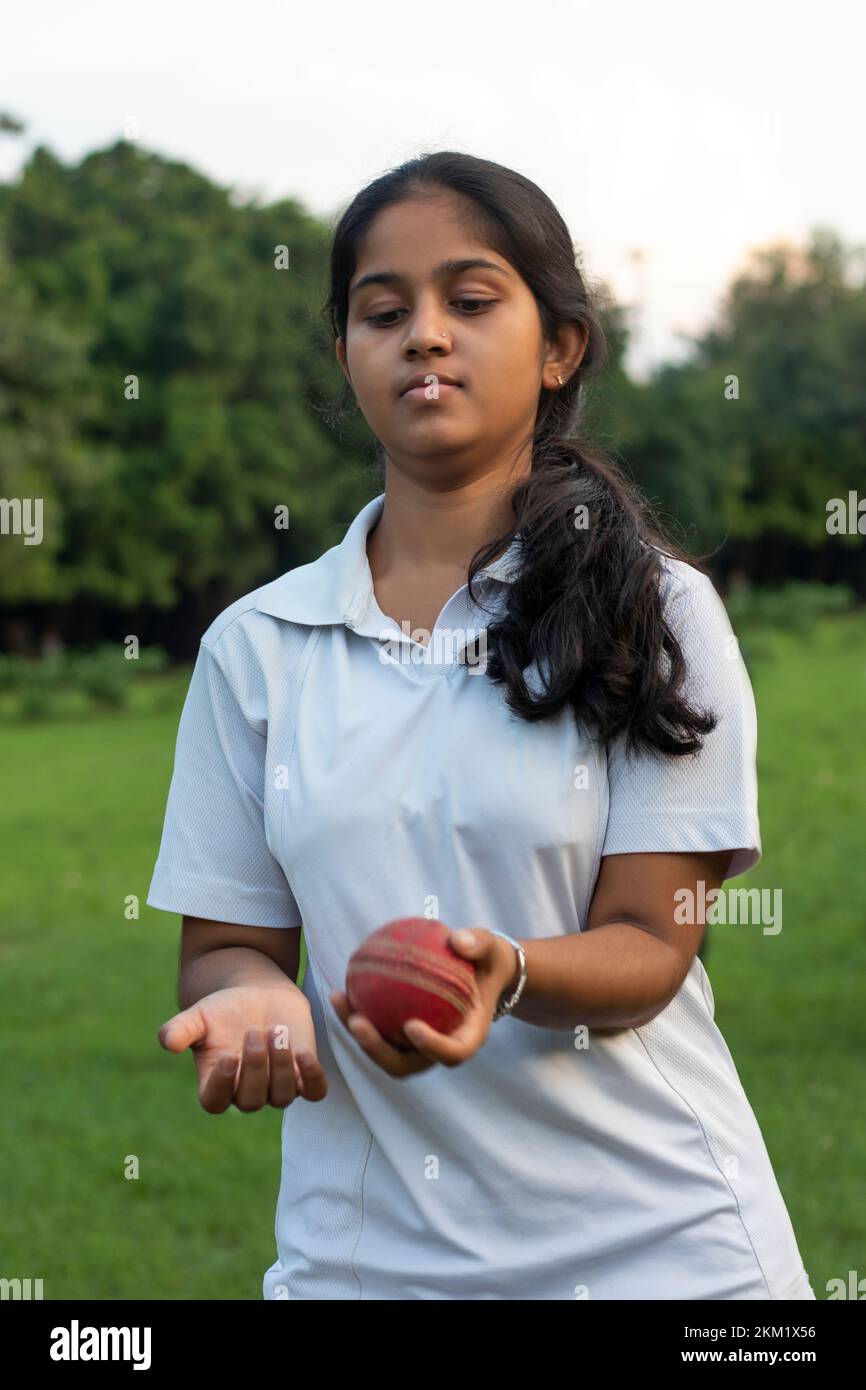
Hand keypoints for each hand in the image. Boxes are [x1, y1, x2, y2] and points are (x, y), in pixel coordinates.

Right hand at [157, 984, 327, 1112]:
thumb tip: (168, 1042)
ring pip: (283, 1097)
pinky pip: (314, 1092)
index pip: (215, 1102)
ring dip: (282, 1067)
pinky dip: (312, 1078)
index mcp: (215, 1084)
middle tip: (255, 1033)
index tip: (227, 1055)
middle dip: (255, 1068)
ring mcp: (277, 1087)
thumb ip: (180, 1029)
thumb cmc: (224, 1010)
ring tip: (277, 1031)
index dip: (221, 1084)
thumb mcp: (199, 1016)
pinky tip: (304, 1052)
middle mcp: (246, 1093)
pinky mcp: (304, 1076)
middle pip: (251, 1101)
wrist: (258, 995)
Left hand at [329, 928, 519, 1078]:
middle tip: (357, 1022)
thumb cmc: (487, 960)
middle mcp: (441, 1048)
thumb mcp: (490, 947)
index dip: (432, 1047)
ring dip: (358, 1035)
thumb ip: (479, 944)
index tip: (411, 1026)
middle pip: (407, 1065)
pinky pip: (377, 1031)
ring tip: (339, 1001)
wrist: (480, 972)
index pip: (453, 1053)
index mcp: (469, 1036)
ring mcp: (418, 1047)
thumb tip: (458, 939)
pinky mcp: (401, 1037)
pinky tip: (339, 990)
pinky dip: (355, 1015)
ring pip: (385, 1053)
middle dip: (378, 1050)